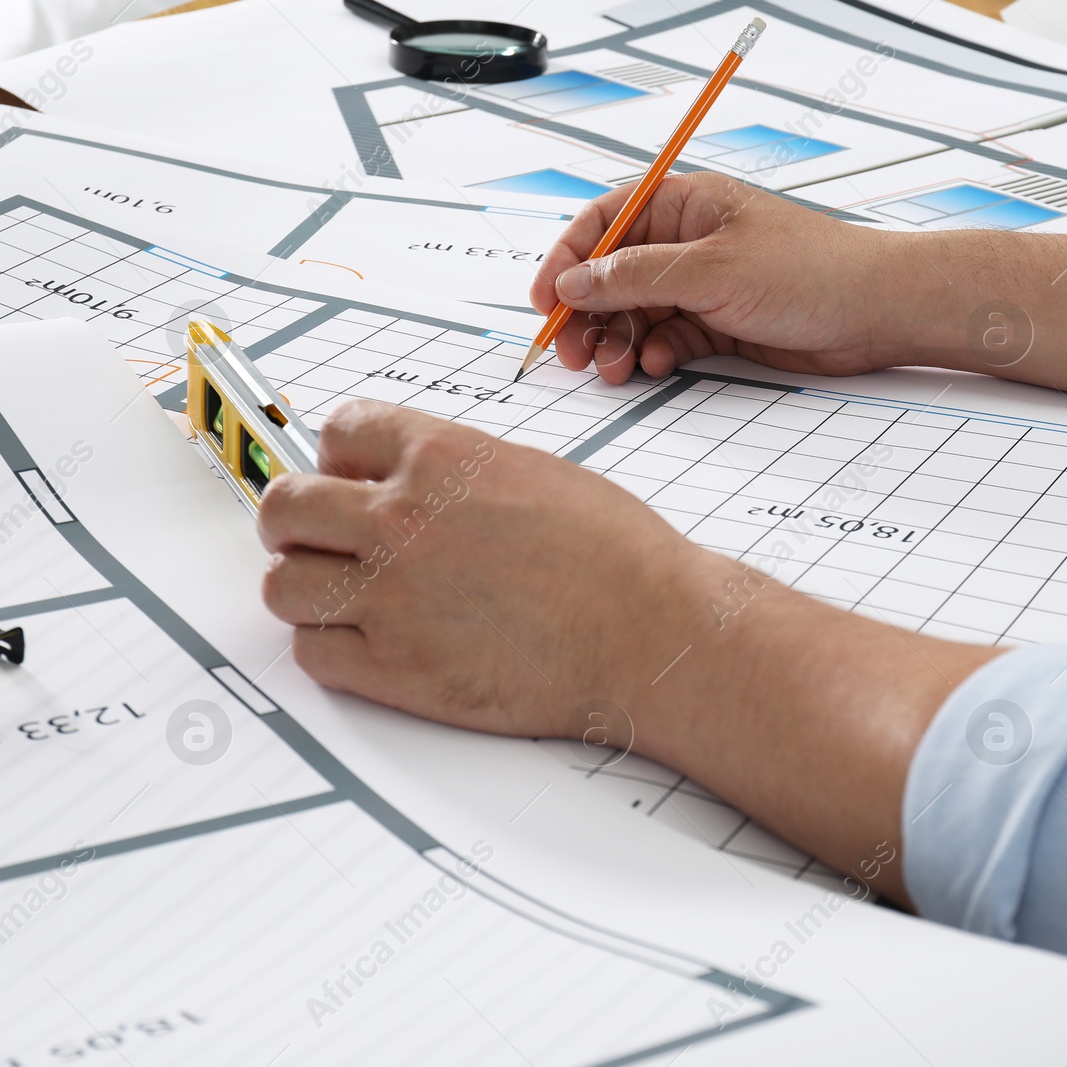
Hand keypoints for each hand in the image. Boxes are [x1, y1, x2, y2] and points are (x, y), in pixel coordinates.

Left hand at [257, 400, 728, 735]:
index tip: (347, 477)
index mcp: (441, 458)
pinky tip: (367, 642)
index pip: (339, 430)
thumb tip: (412, 481)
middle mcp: (404, 520)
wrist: (650, 633)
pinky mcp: (395, 668)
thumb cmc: (617, 557)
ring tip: (343, 597)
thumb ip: (457, 472)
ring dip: (307, 588)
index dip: (339, 456)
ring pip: (284, 585)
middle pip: (286, 507)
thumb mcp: (533, 473)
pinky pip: (312, 653)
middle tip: (317, 539)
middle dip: (296, 522)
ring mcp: (392, 597)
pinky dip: (331, 648)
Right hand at [530, 172, 908, 383]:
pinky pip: (669, 338)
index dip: (568, 260)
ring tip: (614, 368)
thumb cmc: (810, 270)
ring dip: (619, 341)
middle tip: (572, 352)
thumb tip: (575, 283)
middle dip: (588, 313)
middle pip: (613, 274)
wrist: (875, 312)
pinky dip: (656, 354)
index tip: (545, 301)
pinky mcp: (721, 323)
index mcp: (684, 204)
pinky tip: (658, 366)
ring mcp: (704, 284)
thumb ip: (636, 277)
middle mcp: (689, 241)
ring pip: (638, 313)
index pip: (603, 222)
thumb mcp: (712, 269)